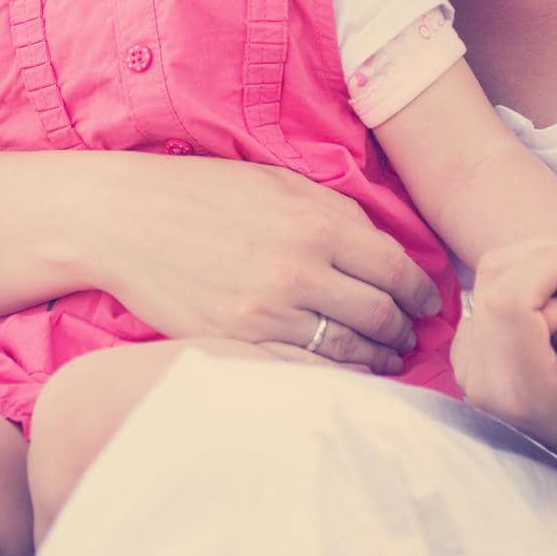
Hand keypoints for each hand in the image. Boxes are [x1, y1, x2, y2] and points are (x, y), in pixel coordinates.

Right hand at [92, 155, 441, 375]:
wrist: (127, 220)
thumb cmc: (204, 192)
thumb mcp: (277, 182)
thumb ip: (336, 212)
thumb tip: (387, 249)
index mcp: (316, 223)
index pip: (395, 269)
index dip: (421, 292)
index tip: (428, 302)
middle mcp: (299, 270)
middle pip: (380, 315)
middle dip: (404, 329)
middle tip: (409, 334)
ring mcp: (268, 314)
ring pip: (348, 350)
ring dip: (376, 358)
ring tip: (384, 357)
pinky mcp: (238, 343)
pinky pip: (305, 369)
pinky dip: (334, 374)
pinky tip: (342, 370)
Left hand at [452, 239, 556, 523]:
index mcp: (523, 394)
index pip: (509, 300)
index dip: (555, 263)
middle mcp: (484, 379)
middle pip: (498, 276)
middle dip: (556, 255)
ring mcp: (469, 363)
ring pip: (493, 272)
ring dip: (545, 258)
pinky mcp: (469, 348)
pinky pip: (491, 284)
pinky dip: (531, 270)